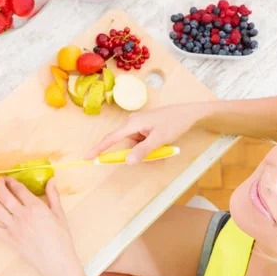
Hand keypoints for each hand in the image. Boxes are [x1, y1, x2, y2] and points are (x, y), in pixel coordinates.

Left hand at [0, 177, 79, 275]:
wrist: (56, 260)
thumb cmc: (61, 238)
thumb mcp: (60, 214)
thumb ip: (53, 196)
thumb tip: (51, 180)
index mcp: (35, 207)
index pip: (19, 189)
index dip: (12, 181)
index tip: (9, 178)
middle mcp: (21, 215)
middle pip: (4, 195)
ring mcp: (12, 227)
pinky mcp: (8, 239)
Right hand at [85, 104, 201, 163]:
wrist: (188, 113)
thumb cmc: (174, 123)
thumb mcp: (159, 139)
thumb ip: (143, 151)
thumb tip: (127, 161)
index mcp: (132, 123)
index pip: (111, 138)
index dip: (98, 149)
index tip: (87, 157)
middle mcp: (132, 123)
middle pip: (127, 146)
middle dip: (140, 154)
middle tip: (157, 156)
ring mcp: (139, 125)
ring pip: (136, 146)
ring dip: (148, 152)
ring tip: (164, 149)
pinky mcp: (145, 128)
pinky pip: (142, 143)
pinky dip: (150, 148)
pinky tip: (162, 145)